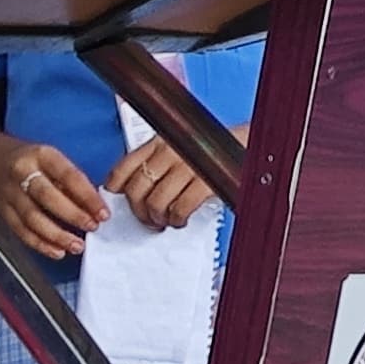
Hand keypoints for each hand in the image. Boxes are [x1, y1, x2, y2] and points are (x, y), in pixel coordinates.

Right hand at [0, 136, 108, 257]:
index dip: (87, 196)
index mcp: (40, 155)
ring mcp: (8, 192)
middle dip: (73, 215)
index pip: (68, 176)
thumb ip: (69, 180)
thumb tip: (93, 207)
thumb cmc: (29, 159)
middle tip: (92, 227)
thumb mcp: (50, 158)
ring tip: (77, 245)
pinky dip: (40, 243)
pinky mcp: (2, 210)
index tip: (103, 212)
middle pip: (47, 197)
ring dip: (57, 235)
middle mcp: (22, 172)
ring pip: (32, 218)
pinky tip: (57, 251)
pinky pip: (20, 230)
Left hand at [103, 134, 230, 229]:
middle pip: (137, 190)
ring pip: (156, 202)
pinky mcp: (206, 180)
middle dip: (139, 212)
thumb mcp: (177, 150)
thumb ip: (155, 164)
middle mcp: (170, 151)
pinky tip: (180, 219)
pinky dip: (177, 220)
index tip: (115, 201)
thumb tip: (132, 190)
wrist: (250, 144)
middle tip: (147, 219)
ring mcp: (187, 164)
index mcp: (159, 142)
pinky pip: (180, 208)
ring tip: (165, 221)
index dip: (114, 188)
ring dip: (158, 219)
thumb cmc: (211, 151)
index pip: (124, 167)